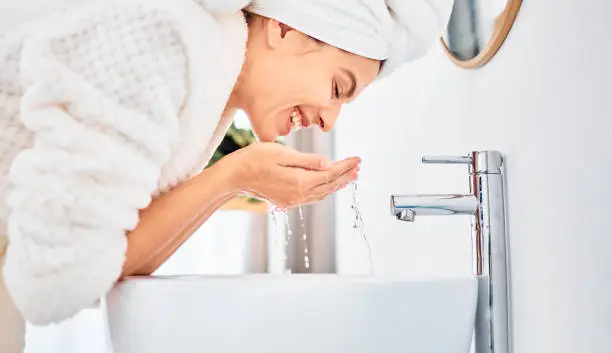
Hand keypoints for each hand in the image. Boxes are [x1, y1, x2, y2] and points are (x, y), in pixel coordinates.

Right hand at [222, 142, 359, 208]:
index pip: (330, 174)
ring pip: (321, 193)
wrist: (234, 176)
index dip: (345, 167)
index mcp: (299, 181)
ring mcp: (292, 200)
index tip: (357, 160)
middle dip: (345, 176)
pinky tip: (328, 184)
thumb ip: (307, 160)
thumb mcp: (282, 153)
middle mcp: (298, 194)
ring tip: (349, 176)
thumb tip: (328, 164)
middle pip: (329, 186)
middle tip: (358, 167)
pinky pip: (311, 196)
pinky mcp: (286, 201)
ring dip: (336, 184)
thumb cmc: (254, 159)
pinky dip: (324, 189)